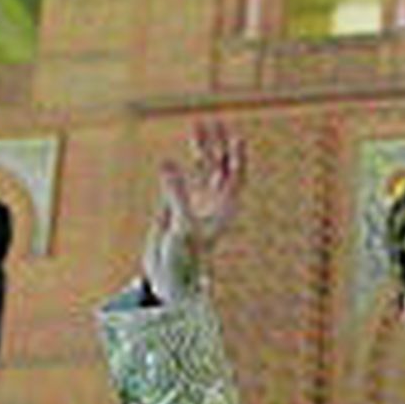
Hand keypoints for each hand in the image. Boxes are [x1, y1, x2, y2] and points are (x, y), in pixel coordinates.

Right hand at [142, 122, 245, 304]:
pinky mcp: (177, 208)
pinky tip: (169, 160)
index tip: (236, 137)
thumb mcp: (182, 227)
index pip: (236, 177)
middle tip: (212, 121)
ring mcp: (196, 205)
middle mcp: (213, 205)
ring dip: (201, 149)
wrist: (168, 282)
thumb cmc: (184, 260)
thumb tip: (167, 163)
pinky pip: (181, 181)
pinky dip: (177, 170)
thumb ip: (177, 194)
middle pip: (220, 167)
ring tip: (196, 125)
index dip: (237, 157)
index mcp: (224, 210)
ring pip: (202, 170)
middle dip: (218, 144)